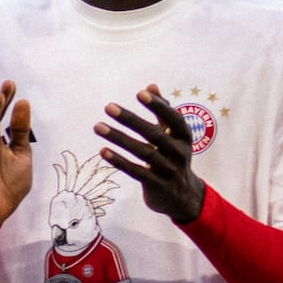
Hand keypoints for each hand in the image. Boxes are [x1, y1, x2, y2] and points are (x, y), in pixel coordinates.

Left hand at [95, 87, 210, 224]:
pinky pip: (136, 172)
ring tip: (97, 126)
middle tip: (108, 107)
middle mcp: (179, 153)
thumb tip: (150, 85)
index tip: (140, 93)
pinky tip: (102, 151)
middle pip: (154, 135)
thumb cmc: (173, 157)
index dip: (159, 106)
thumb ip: (163, 111)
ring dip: (119, 138)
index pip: (174, 119)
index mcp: (184, 137)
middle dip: (131, 120)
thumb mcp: (173, 136)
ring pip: (143, 152)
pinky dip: (119, 161)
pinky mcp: (157, 186)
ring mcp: (169, 171)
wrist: (183, 197)